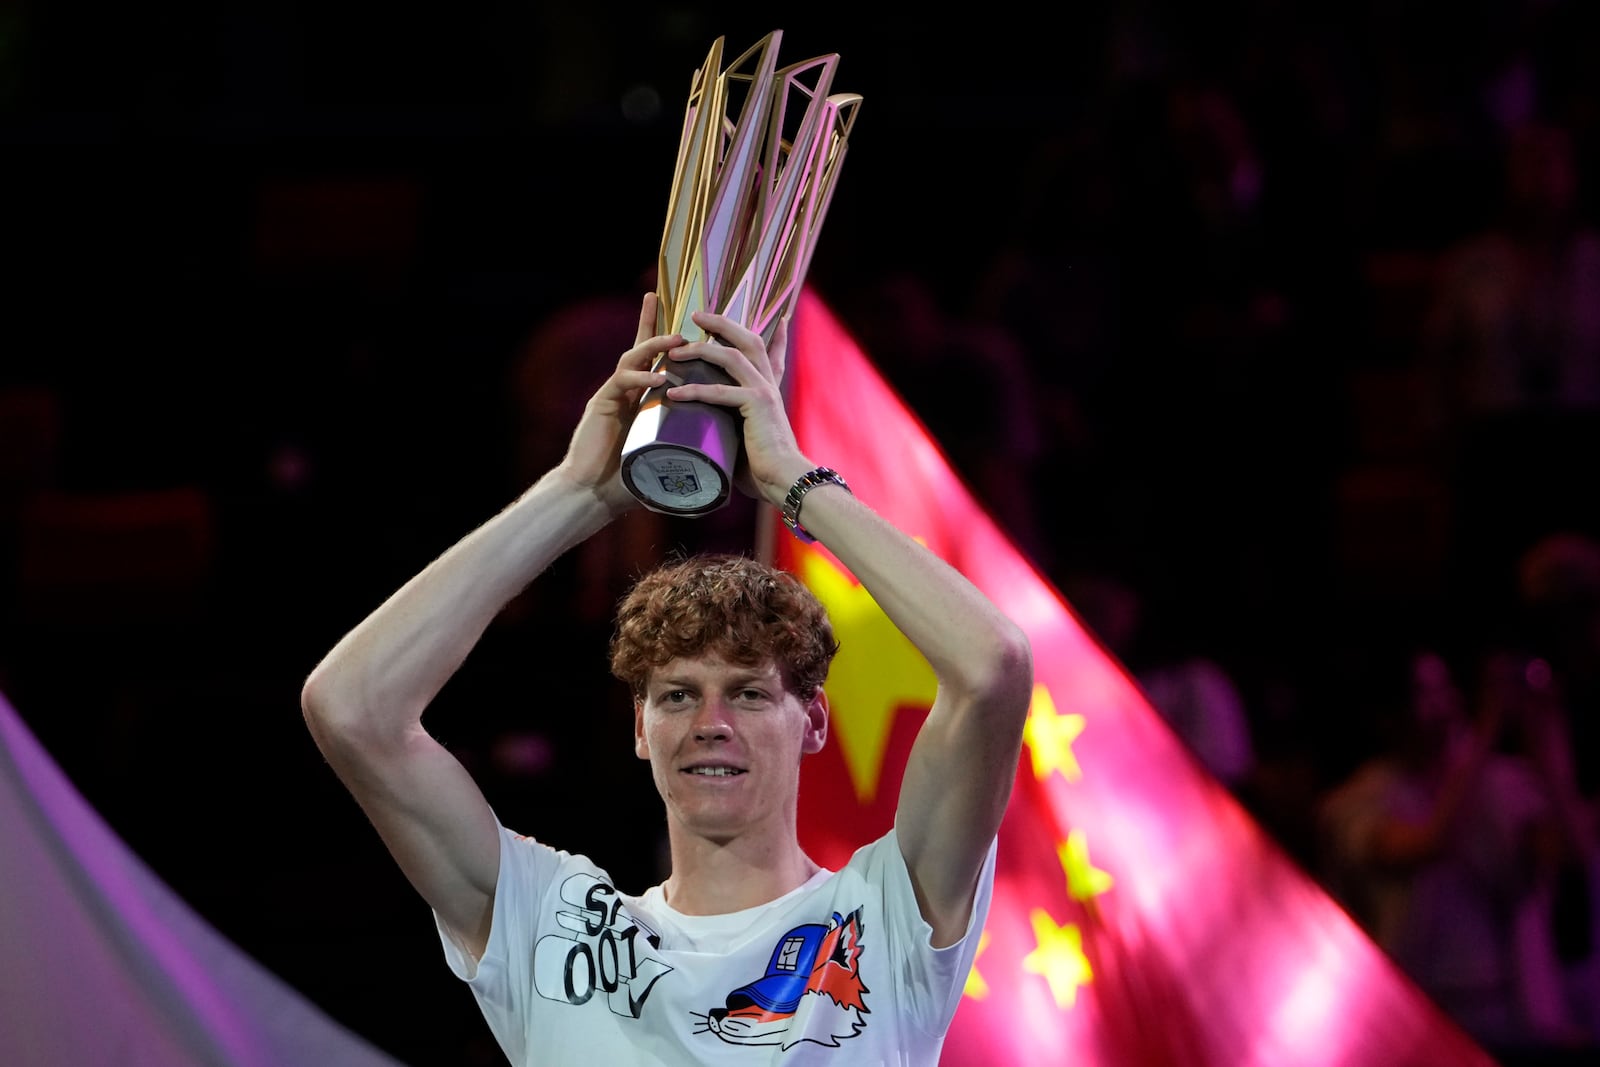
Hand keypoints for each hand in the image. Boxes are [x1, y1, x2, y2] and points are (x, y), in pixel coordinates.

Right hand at [557, 293, 680, 510]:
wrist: (594, 495)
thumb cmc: (628, 482)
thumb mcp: (664, 460)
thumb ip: (685, 455)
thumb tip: (719, 471)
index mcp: (641, 400)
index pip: (656, 364)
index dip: (667, 343)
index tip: (690, 326)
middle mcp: (626, 392)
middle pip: (640, 349)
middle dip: (652, 324)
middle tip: (663, 301)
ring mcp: (613, 395)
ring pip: (633, 358)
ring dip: (655, 345)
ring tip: (677, 340)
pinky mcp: (602, 404)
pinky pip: (622, 382)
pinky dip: (641, 377)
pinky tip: (659, 377)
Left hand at [662, 309, 811, 503]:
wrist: (785, 480)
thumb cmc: (765, 468)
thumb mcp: (748, 439)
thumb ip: (734, 426)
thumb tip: (710, 433)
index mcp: (769, 390)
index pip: (773, 354)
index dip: (777, 335)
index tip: (780, 319)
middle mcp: (768, 385)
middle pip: (748, 339)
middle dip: (721, 323)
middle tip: (696, 316)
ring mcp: (764, 392)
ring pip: (731, 356)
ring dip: (700, 350)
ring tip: (674, 352)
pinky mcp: (757, 405)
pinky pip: (721, 391)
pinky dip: (695, 390)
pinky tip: (674, 392)